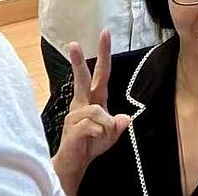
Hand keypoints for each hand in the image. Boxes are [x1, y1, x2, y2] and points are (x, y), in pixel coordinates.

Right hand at [53, 30, 130, 193]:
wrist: (73, 164)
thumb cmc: (90, 145)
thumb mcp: (112, 135)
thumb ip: (119, 125)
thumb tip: (124, 118)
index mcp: (94, 100)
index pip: (101, 74)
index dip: (104, 55)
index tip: (105, 34)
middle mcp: (83, 104)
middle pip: (83, 79)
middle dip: (79, 62)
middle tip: (74, 44)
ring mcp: (75, 115)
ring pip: (98, 111)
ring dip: (106, 126)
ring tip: (100, 137)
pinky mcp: (72, 127)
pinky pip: (94, 125)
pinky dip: (100, 134)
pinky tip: (92, 139)